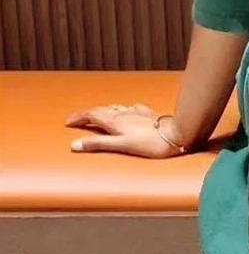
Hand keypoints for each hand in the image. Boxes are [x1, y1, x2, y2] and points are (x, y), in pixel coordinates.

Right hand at [65, 103, 187, 157]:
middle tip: (78, 120)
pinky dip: (122, 110)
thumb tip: (75, 145)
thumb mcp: (121, 145)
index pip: (93, 114)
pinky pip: (130, 108)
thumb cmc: (149, 144)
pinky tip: (127, 111)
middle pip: (102, 110)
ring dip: (104, 111)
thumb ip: (98, 145)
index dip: (79, 117)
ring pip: (116, 108)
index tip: (68, 122)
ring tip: (98, 117)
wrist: (175, 135)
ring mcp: (137, 112)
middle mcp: (125, 113)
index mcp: (116, 121)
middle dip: (89, 114)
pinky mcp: (147, 114)